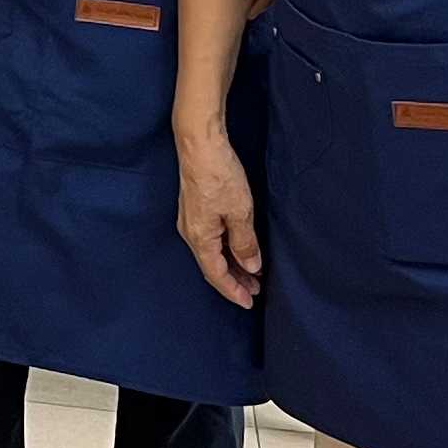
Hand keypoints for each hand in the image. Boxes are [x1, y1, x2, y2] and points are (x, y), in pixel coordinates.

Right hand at [176, 126, 263, 308]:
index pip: (216, 275)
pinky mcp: (195, 210)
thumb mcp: (239, 212)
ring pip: (212, 253)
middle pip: (212, 266)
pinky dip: (225, 250)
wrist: (199, 144)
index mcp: (200, 238)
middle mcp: (190, 233)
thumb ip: (245, 242)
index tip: (250, 302)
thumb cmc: (218, 176)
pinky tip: (238, 248)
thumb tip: (250, 266)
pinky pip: (210, 240)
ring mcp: (191, 221)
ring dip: (231, 265)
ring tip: (252, 273)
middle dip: (234, 280)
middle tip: (256, 290)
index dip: (233, 291)